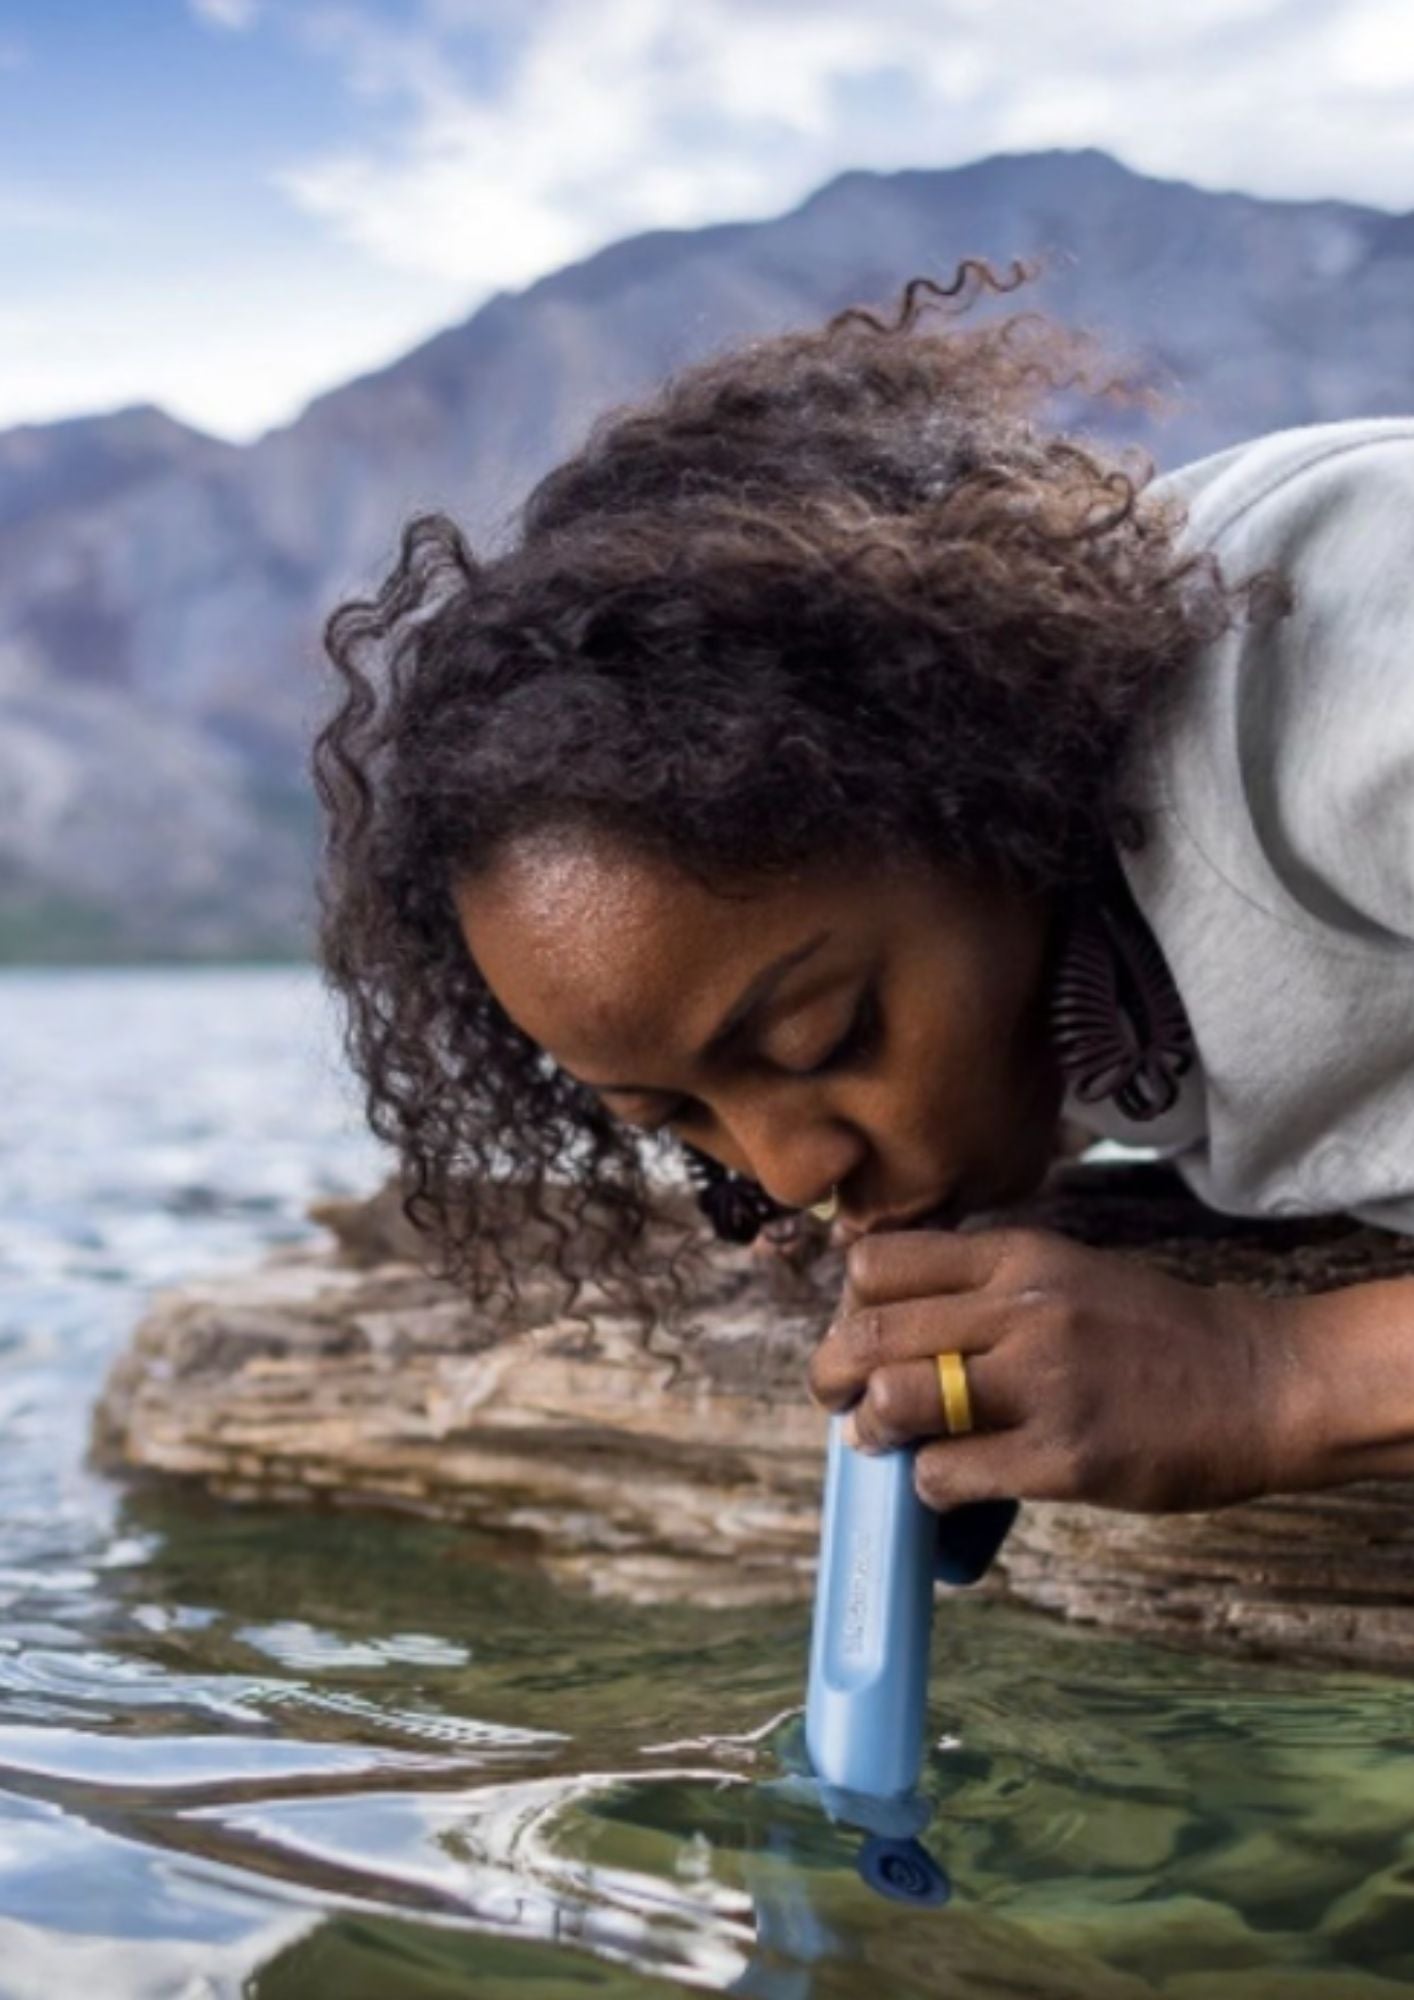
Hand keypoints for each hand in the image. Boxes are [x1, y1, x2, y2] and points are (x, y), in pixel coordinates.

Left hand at [808, 1226, 1300, 1514]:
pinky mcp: (1064, 1457)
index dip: (850, 1306)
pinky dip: (929, 1486)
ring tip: (888, 1442)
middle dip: (832, 1375)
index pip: (878, 1264)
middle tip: (841, 1399)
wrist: (1258, 1380)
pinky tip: (950, 1483)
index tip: (860, 1335)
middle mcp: (1021, 1310)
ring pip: (896, 1400)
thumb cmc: (1152, 1333)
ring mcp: (1043, 1384)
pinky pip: (948, 1475)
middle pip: (869, 1334)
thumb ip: (981, 1290)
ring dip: (874, 1429)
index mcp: (1016, 1258)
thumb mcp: (1063, 1274)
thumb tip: (885, 1330)